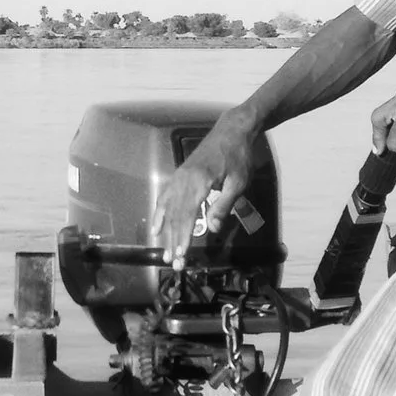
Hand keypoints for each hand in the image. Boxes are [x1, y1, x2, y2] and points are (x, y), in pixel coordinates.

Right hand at [154, 115, 257, 266]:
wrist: (231, 131)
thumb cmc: (239, 157)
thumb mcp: (238, 182)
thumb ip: (224, 205)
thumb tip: (213, 229)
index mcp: (199, 182)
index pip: (188, 216)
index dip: (183, 238)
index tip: (181, 256)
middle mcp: (184, 180)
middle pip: (175, 216)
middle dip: (174, 241)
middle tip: (174, 263)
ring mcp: (179, 177)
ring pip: (168, 208)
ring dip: (165, 232)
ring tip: (164, 251)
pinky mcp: (179, 176)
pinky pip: (165, 197)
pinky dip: (159, 214)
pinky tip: (156, 228)